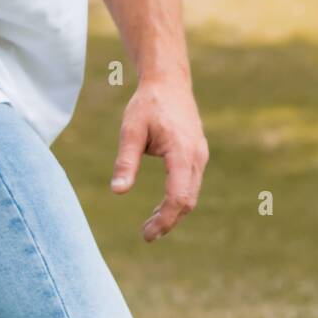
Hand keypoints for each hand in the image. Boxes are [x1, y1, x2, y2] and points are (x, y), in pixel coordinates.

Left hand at [111, 78, 209, 241]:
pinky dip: (177, 199)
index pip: (178, 196)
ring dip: (173, 212)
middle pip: (188, 200)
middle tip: (146, 235)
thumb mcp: (131, 131)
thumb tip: (118, 192)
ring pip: (191, 193)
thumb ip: (126, 162)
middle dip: (168, 221)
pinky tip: (159, 207)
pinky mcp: (196, 154)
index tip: (147, 234)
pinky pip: (190, 183)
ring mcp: (200, 155)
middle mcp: (196, 156)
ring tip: (150, 225)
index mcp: (182, 151)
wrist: (168, 81)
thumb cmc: (148, 104)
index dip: (164, 219)